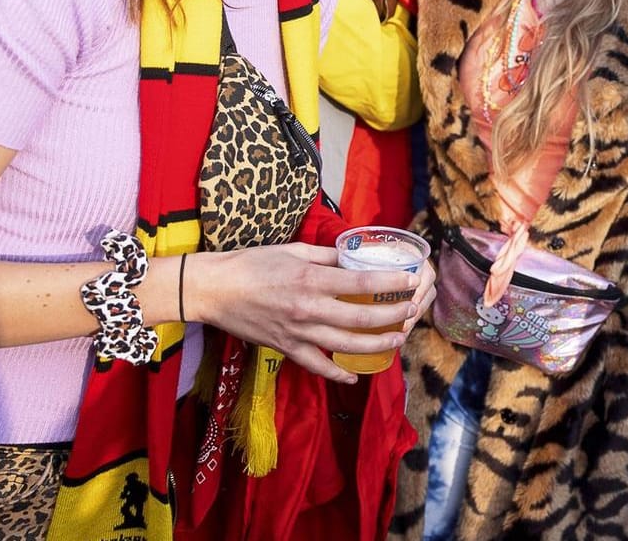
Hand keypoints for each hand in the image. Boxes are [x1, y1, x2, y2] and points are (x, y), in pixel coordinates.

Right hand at [188, 242, 428, 382]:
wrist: (215, 289)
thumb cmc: (252, 264)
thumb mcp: (294, 250)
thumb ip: (328, 256)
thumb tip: (356, 257)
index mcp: (312, 279)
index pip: (363, 283)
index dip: (392, 284)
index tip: (413, 281)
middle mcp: (309, 308)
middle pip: (362, 319)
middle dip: (393, 316)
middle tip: (412, 311)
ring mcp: (298, 332)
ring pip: (346, 346)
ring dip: (377, 345)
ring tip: (398, 339)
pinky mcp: (285, 348)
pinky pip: (316, 366)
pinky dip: (337, 374)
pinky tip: (354, 376)